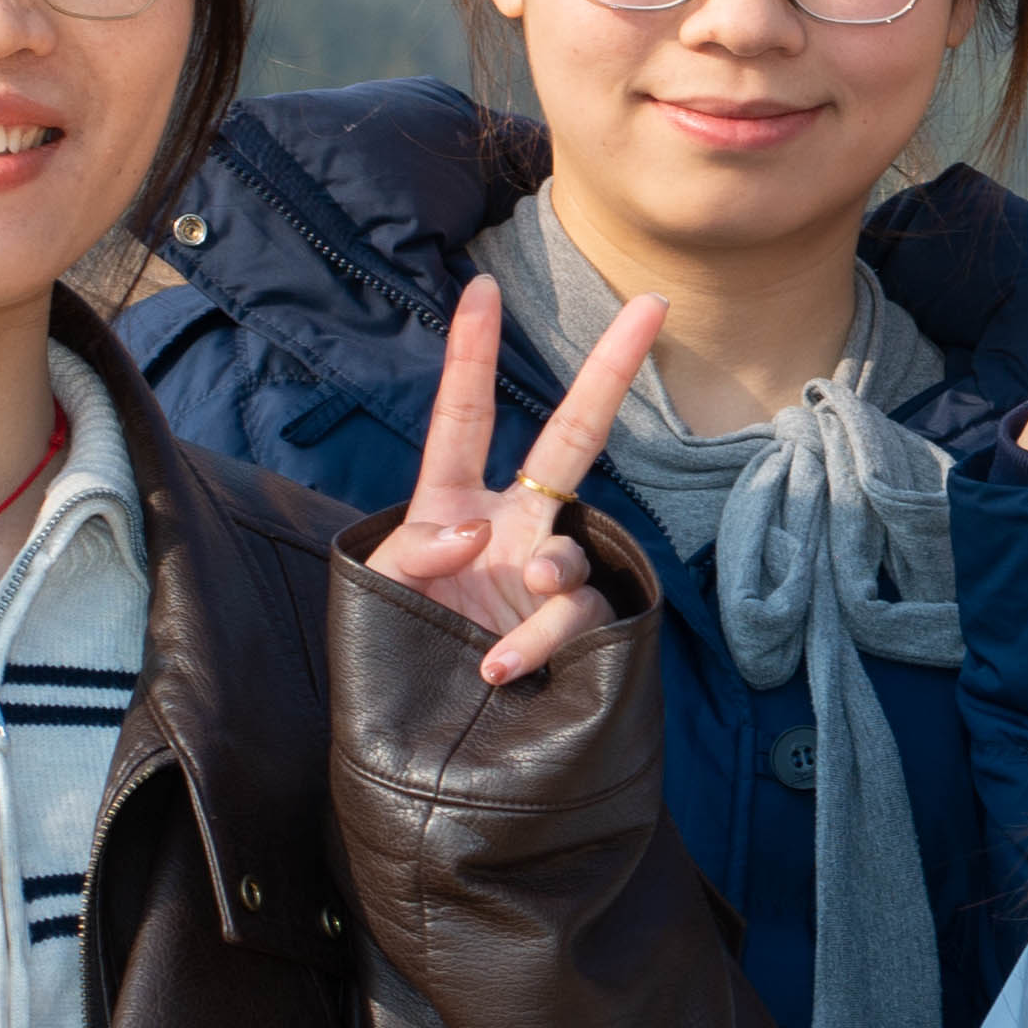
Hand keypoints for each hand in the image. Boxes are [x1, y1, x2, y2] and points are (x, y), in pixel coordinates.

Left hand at [361, 283, 666, 683]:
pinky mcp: (566, 627)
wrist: (423, 738)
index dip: (471, 353)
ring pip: (569, 552)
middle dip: (609, 371)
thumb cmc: (392, 645)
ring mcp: (542, 576)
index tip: (480, 288)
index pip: (466, 415)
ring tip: (515, 603)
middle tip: (650, 306)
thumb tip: (478, 535)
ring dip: (548, 572)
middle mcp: (511, 526)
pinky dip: (536, 639)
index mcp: (454, 502)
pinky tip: (498, 665)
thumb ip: (415, 551)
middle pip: (573, 437)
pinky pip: (573, 618)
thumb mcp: (377, 589)